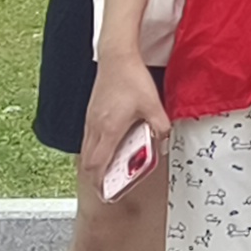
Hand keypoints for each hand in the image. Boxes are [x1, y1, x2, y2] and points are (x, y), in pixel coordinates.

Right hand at [79, 58, 169, 193]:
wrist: (116, 58)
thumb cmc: (132, 79)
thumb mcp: (153, 105)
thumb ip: (160, 126)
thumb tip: (163, 141)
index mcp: (109, 129)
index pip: (98, 165)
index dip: (100, 182)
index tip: (106, 193)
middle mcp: (95, 128)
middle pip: (89, 162)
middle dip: (97, 178)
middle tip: (108, 187)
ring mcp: (90, 121)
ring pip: (87, 151)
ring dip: (96, 164)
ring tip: (109, 172)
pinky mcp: (91, 114)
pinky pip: (88, 139)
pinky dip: (95, 150)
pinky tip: (108, 149)